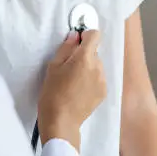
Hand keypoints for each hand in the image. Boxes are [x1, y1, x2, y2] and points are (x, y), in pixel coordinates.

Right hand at [37, 30, 106, 150]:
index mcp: (84, 58)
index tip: (77, 42)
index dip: (85, 36)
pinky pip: (98, 77)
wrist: (61, 120)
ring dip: (87, 67)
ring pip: (96, 65)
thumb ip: (66, 47)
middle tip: (68, 67)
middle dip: (83, 54)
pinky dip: (90, 79)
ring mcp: (102, 80)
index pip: (95, 35)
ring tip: (72, 81)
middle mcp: (97, 67)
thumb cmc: (53, 92)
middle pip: (94, 51)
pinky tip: (78, 89)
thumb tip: (74, 36)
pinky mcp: (103, 91)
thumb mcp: (53, 66)